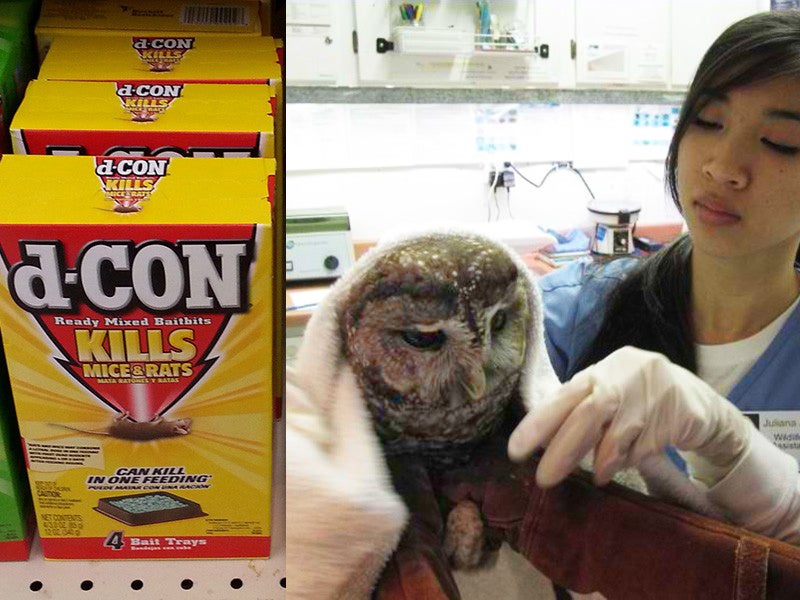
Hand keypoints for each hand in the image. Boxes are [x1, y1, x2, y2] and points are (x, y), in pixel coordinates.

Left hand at [507, 346, 753, 487]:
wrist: (695, 400)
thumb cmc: (634, 399)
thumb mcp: (605, 396)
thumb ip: (577, 411)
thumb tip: (541, 442)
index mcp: (599, 371)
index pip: (562, 396)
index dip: (538, 423)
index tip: (515, 450)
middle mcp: (623, 376)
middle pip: (587, 414)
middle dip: (562, 450)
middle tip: (544, 478)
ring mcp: (652, 393)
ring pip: (616, 434)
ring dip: (602, 461)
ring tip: (597, 476)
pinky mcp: (677, 414)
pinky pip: (644, 446)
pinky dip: (629, 459)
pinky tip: (627, 461)